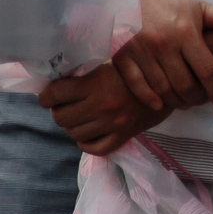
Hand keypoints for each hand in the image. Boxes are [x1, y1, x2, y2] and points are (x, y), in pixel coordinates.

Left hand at [40, 64, 158, 154]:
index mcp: (94, 84)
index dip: (45, 97)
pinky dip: (86, 143)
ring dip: (72, 127)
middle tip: (65, 106)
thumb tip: (53, 81)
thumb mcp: (105, 64)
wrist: (167, 83)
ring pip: (74, 134)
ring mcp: (112, 124)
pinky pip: (95, 149)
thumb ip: (81, 74)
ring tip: (79, 118)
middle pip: (60, 118)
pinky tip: (89, 133)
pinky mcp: (123, 136)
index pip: (53, 95)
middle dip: (58, 112)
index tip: (48, 96)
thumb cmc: (132, 70)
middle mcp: (101, 105)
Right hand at [111, 0, 212, 114]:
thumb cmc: (168, 5)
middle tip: (202, 101)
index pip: (208, 70)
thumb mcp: (197, 7)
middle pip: (185, 85)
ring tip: (184, 103)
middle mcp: (163, 44)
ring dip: (176, 101)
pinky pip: (136, 84)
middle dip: (197, 99)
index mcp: (185, 33)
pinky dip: (148, 98)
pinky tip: (159, 104)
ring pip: (162, 88)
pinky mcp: (122, 56)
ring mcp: (141, 52)